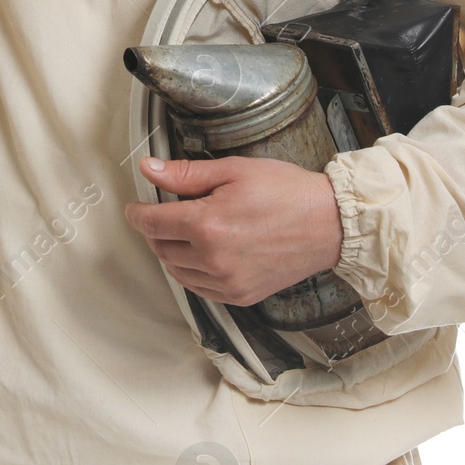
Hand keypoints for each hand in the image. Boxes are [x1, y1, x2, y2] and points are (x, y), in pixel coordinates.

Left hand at [123, 156, 343, 306]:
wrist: (328, 224)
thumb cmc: (286, 192)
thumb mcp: (234, 171)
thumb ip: (186, 174)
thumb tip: (149, 169)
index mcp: (207, 224)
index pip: (152, 223)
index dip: (137, 213)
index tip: (135, 208)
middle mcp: (213, 258)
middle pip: (161, 248)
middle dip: (155, 231)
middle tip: (163, 214)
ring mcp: (227, 281)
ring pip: (176, 271)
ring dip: (171, 252)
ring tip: (184, 232)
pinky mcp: (240, 295)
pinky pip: (199, 288)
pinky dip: (191, 272)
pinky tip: (201, 254)